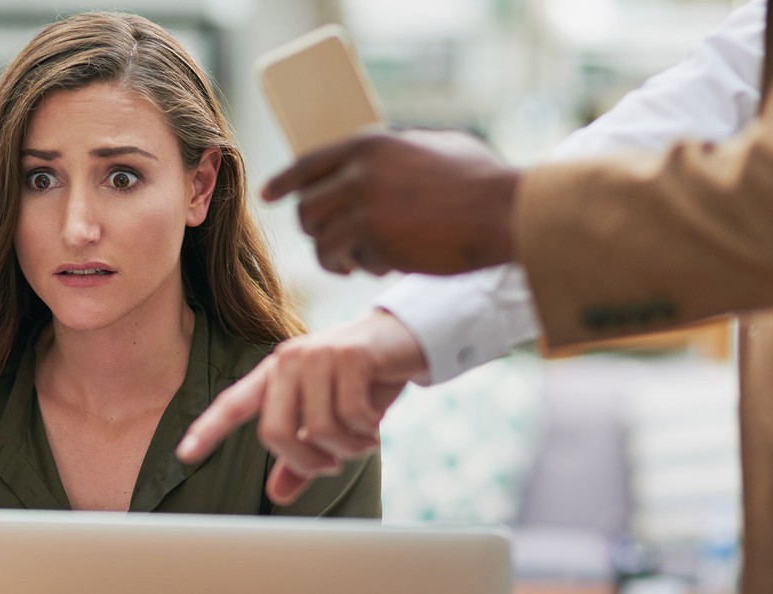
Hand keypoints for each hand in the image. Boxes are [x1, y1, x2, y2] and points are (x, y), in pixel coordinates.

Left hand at [177, 310, 425, 503]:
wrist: (405, 340)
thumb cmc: (362, 382)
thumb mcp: (329, 419)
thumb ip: (301, 457)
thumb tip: (276, 495)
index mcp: (274, 374)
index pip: (234, 404)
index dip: (209, 429)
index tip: (184, 454)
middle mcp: (288, 360)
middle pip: (275, 433)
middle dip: (306, 462)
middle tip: (331, 466)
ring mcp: (317, 354)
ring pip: (318, 431)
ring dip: (346, 448)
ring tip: (362, 440)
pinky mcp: (350, 355)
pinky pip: (351, 415)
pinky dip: (366, 431)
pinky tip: (375, 423)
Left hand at [262, 130, 519, 276]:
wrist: (504, 212)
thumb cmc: (482, 181)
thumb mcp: (434, 147)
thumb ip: (398, 154)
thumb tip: (378, 163)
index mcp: (369, 145)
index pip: (308, 163)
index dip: (284, 182)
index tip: (268, 196)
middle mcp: (358, 173)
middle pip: (306, 209)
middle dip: (316, 231)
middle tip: (334, 244)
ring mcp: (363, 208)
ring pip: (320, 240)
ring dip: (334, 257)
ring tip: (354, 263)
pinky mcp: (374, 241)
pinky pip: (348, 261)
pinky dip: (360, 268)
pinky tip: (380, 267)